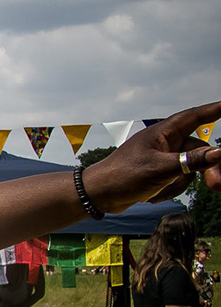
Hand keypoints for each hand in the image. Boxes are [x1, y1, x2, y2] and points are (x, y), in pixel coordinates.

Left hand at [84, 103, 220, 211]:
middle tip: (216, 186)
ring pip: (190, 169)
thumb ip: (192, 162)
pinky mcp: (160, 173)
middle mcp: (164, 143)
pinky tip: (151, 197)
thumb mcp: (161, 169)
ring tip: (157, 193)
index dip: (214, 110)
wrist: (99, 196)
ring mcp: (163, 158)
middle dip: (206, 168)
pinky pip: (178, 181)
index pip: (195, 117)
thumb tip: (219, 153)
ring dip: (177, 184)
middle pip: (199, 151)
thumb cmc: (123, 177)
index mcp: (162, 133)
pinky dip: (169, 190)